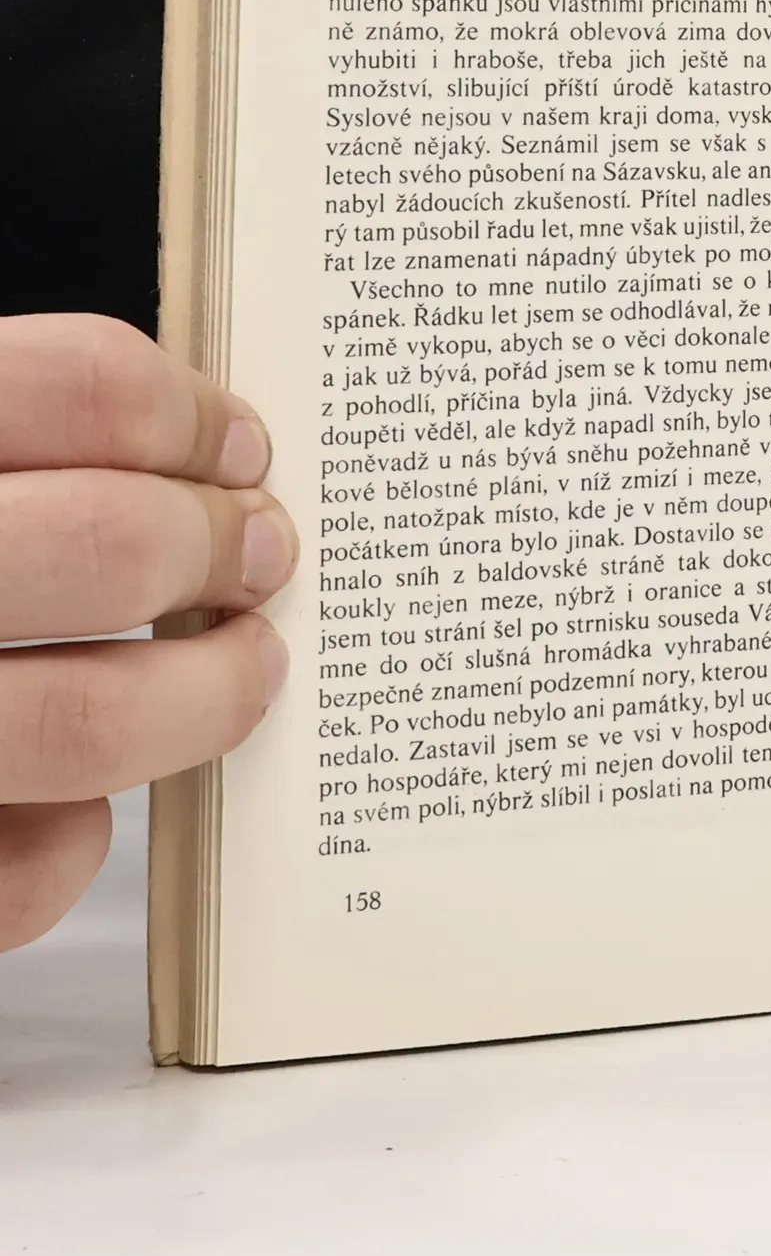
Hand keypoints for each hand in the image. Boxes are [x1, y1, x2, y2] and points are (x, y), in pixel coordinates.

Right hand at [0, 316, 294, 952]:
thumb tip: (177, 448)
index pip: (71, 383)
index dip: (184, 412)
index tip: (238, 444)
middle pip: (105, 546)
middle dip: (217, 548)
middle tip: (261, 551)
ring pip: (83, 722)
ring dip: (203, 695)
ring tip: (243, 666)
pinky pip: (9, 872)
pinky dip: (70, 838)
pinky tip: (73, 803)